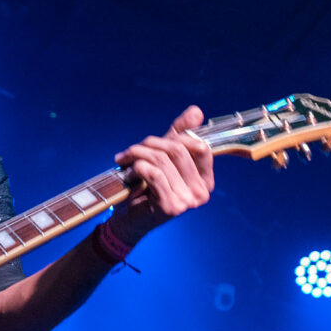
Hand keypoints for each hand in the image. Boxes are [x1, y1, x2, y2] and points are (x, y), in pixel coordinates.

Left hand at [109, 105, 213, 243]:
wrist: (129, 220)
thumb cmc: (146, 187)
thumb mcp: (163, 158)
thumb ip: (179, 135)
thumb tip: (196, 111)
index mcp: (206, 180)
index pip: (200, 146)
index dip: (176, 137)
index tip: (153, 142)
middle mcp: (202, 192)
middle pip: (178, 150)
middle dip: (150, 144)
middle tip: (131, 150)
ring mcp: (188, 201)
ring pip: (162, 160)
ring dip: (137, 155)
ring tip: (124, 161)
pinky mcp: (170, 207)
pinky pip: (154, 174)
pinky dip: (137, 167)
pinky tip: (128, 173)